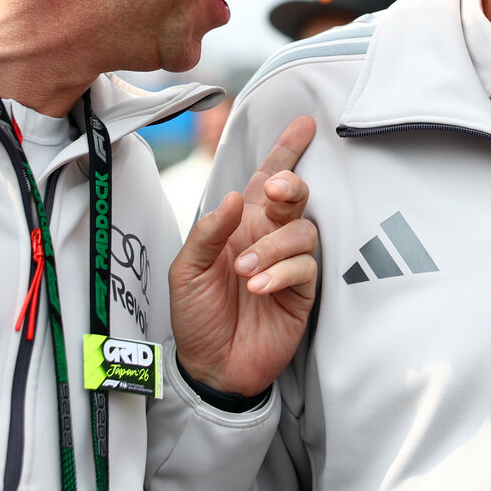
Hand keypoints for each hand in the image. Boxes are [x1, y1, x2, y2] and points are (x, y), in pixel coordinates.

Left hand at [169, 116, 318, 395]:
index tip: (304, 125)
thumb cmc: (197, 314)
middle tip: (279, 191)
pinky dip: (281, 273)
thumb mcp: (185, 269)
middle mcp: (270, 237)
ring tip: (244, 272)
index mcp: (242, 225)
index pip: (267, 180)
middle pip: (296, 197)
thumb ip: (208, 232)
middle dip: (292, 186)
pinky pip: (304, 268)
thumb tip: (236, 197)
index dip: (286, 151)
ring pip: (303, 232)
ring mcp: (289, 264)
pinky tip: (258, 287)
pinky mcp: (302, 292)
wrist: (210, 366)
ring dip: (273, 247)